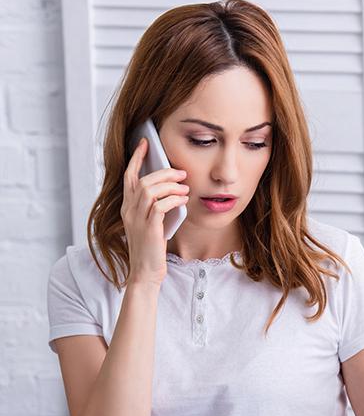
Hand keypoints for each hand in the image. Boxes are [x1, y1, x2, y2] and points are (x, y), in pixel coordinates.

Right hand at [120, 137, 189, 286]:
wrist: (146, 273)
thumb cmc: (152, 249)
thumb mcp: (153, 224)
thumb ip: (157, 207)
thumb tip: (175, 190)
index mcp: (127, 208)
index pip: (128, 177)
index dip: (136, 158)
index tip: (145, 143)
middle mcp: (128, 211)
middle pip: (142, 180)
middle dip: (163, 172)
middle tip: (180, 172)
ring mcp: (137, 220)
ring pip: (149, 190)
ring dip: (170, 186)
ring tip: (184, 187)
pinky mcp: (149, 229)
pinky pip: (159, 206)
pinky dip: (173, 200)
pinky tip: (183, 200)